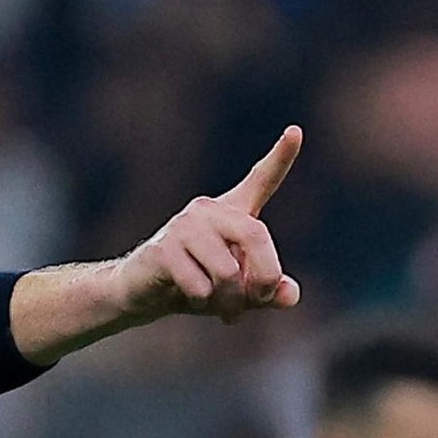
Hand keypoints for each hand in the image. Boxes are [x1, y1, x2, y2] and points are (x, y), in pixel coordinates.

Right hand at [113, 126, 301, 323]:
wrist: (141, 294)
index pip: (260, 180)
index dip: (280, 157)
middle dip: (262, 280)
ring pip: (227, 272)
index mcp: (232, 213)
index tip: (295, 131)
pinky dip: (202, 303)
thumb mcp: (240, 293)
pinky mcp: (163, 249)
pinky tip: (190, 299)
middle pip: (256, 236)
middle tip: (256, 302)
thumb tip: (290, 294)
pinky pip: (200, 286)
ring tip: (218, 306)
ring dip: (228, 301)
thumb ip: (270, 292)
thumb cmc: (197, 287)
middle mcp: (209, 210)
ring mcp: (184, 226)